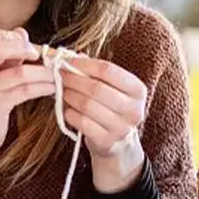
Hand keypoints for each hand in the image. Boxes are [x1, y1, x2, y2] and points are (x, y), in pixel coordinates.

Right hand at [0, 28, 53, 153]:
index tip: (22, 42)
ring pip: (19, 72)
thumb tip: (21, 32)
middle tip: (38, 55)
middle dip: (24, 49)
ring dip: (42, 72)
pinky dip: (42, 87)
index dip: (4, 35)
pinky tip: (52, 88)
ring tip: (54, 75)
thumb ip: (5, 53)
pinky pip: (25, 90)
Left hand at [59, 56, 146, 192]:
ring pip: (87, 105)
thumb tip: (70, 56)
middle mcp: (134, 109)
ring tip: (63, 91)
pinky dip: (70, 113)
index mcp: (138, 90)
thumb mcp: (111, 87)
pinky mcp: (107, 141)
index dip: (84, 65)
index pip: (108, 70)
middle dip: (74, 80)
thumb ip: (94, 71)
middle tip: (60, 76)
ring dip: (70, 95)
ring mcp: (122, 127)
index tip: (68, 62)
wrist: (118, 142)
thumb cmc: (111, 107)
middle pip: (96, 88)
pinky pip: (82, 122)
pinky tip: (68, 109)